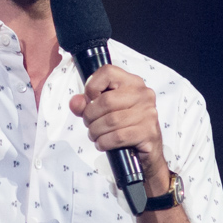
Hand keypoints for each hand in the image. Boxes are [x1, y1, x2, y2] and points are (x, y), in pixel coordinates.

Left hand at [68, 65, 169, 194]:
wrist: (146, 150)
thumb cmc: (124, 126)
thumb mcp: (103, 112)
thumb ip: (86, 104)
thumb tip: (75, 102)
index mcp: (132, 83)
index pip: (107, 72)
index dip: (91, 86)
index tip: (90, 100)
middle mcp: (143, 94)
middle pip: (105, 101)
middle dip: (90, 116)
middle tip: (89, 124)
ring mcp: (148, 113)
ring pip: (110, 121)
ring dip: (95, 131)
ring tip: (95, 135)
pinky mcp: (148, 132)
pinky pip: (117, 136)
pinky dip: (104, 142)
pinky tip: (103, 143)